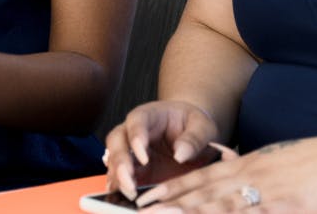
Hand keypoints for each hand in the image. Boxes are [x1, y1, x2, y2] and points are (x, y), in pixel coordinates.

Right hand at [105, 100, 220, 199]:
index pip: (136, 121)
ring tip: (130, 196)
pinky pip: (119, 178)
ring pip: (113, 161)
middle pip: (116, 141)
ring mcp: (130, 152)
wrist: (193, 136)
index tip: (144, 158)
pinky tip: (123, 201)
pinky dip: (119, 189)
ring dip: (118, 179)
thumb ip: (194, 137)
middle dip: (120, 162)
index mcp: (149, 115)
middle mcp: (133, 131)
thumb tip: (180, 154)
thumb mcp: (203, 126)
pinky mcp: (132, 170)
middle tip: (130, 183)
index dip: (136, 138)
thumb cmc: (195, 126)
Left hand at [134, 133, 316, 212]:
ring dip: (186, 211)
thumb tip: (244, 194)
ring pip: (216, 205)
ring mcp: (264, 192)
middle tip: (139, 208)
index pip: (202, 179)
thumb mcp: (281, 167)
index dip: (173, 190)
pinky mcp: (282, 206)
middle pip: (201, 192)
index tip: (149, 198)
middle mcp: (250, 176)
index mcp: (248, 166)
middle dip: (168, 203)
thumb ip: (259, 178)